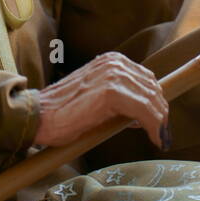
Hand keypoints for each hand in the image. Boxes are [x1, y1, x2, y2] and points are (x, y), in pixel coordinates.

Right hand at [33, 52, 168, 149]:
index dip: (156, 103)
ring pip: (152, 100)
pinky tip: (155, 140)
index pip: (147, 80)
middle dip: (160, 114)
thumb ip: (119, 96)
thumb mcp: (96, 96)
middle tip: (161, 135)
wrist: (38, 116)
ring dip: (160, 122)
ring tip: (158, 139)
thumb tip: (143, 115)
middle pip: (153, 89)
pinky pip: (145, 111)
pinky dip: (155, 127)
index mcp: (112, 60)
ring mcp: (113, 75)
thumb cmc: (63, 112)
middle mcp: (115, 63)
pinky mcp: (112, 93)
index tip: (158, 123)